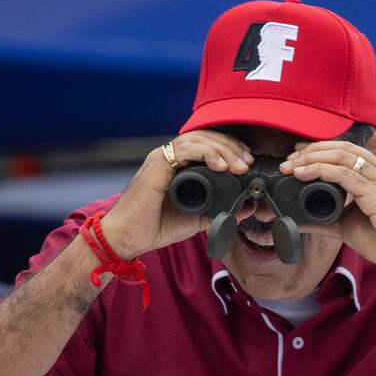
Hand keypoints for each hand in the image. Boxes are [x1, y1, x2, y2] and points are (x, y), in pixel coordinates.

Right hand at [100, 130, 253, 258]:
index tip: (247, 163)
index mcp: (178, 165)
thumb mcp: (197, 218)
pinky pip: (185, 150)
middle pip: (205, 137)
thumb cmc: (154, 227)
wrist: (127, 238)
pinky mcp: (157, 165)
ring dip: (222, 149)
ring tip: (238, 165)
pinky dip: (206, 153)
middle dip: (231, 146)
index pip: (207, 144)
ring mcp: (161, 159)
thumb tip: (247, 207)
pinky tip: (221, 166)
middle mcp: (169, 157)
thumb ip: (221, 211)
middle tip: (247, 162)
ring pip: (197, 139)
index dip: (230, 149)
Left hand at [279, 141, 375, 277]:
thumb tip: (298, 221)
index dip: (320, 149)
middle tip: (288, 160)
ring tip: (292, 166)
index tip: (297, 155)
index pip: (347, 151)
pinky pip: (346, 174)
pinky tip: (304, 174)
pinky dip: (321, 171)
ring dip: (312, 158)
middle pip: (342, 148)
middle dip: (311, 150)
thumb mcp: (347, 226)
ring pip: (342, 156)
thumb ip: (324, 220)